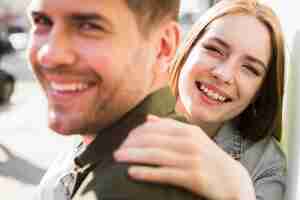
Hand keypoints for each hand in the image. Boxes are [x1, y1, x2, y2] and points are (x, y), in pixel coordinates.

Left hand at [114, 115, 255, 199]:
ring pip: (155, 155)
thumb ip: (170, 127)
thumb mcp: (192, 138)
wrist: (232, 179)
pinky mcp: (193, 176)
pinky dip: (146, 172)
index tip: (124, 139)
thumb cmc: (208, 158)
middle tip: (116, 150)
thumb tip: (148, 118)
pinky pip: (164, 173)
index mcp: (187, 130)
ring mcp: (191, 158)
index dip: (136, 133)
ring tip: (117, 158)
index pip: (156, 127)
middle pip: (152, 140)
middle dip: (131, 144)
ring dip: (133, 156)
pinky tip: (132, 172)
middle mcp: (189, 141)